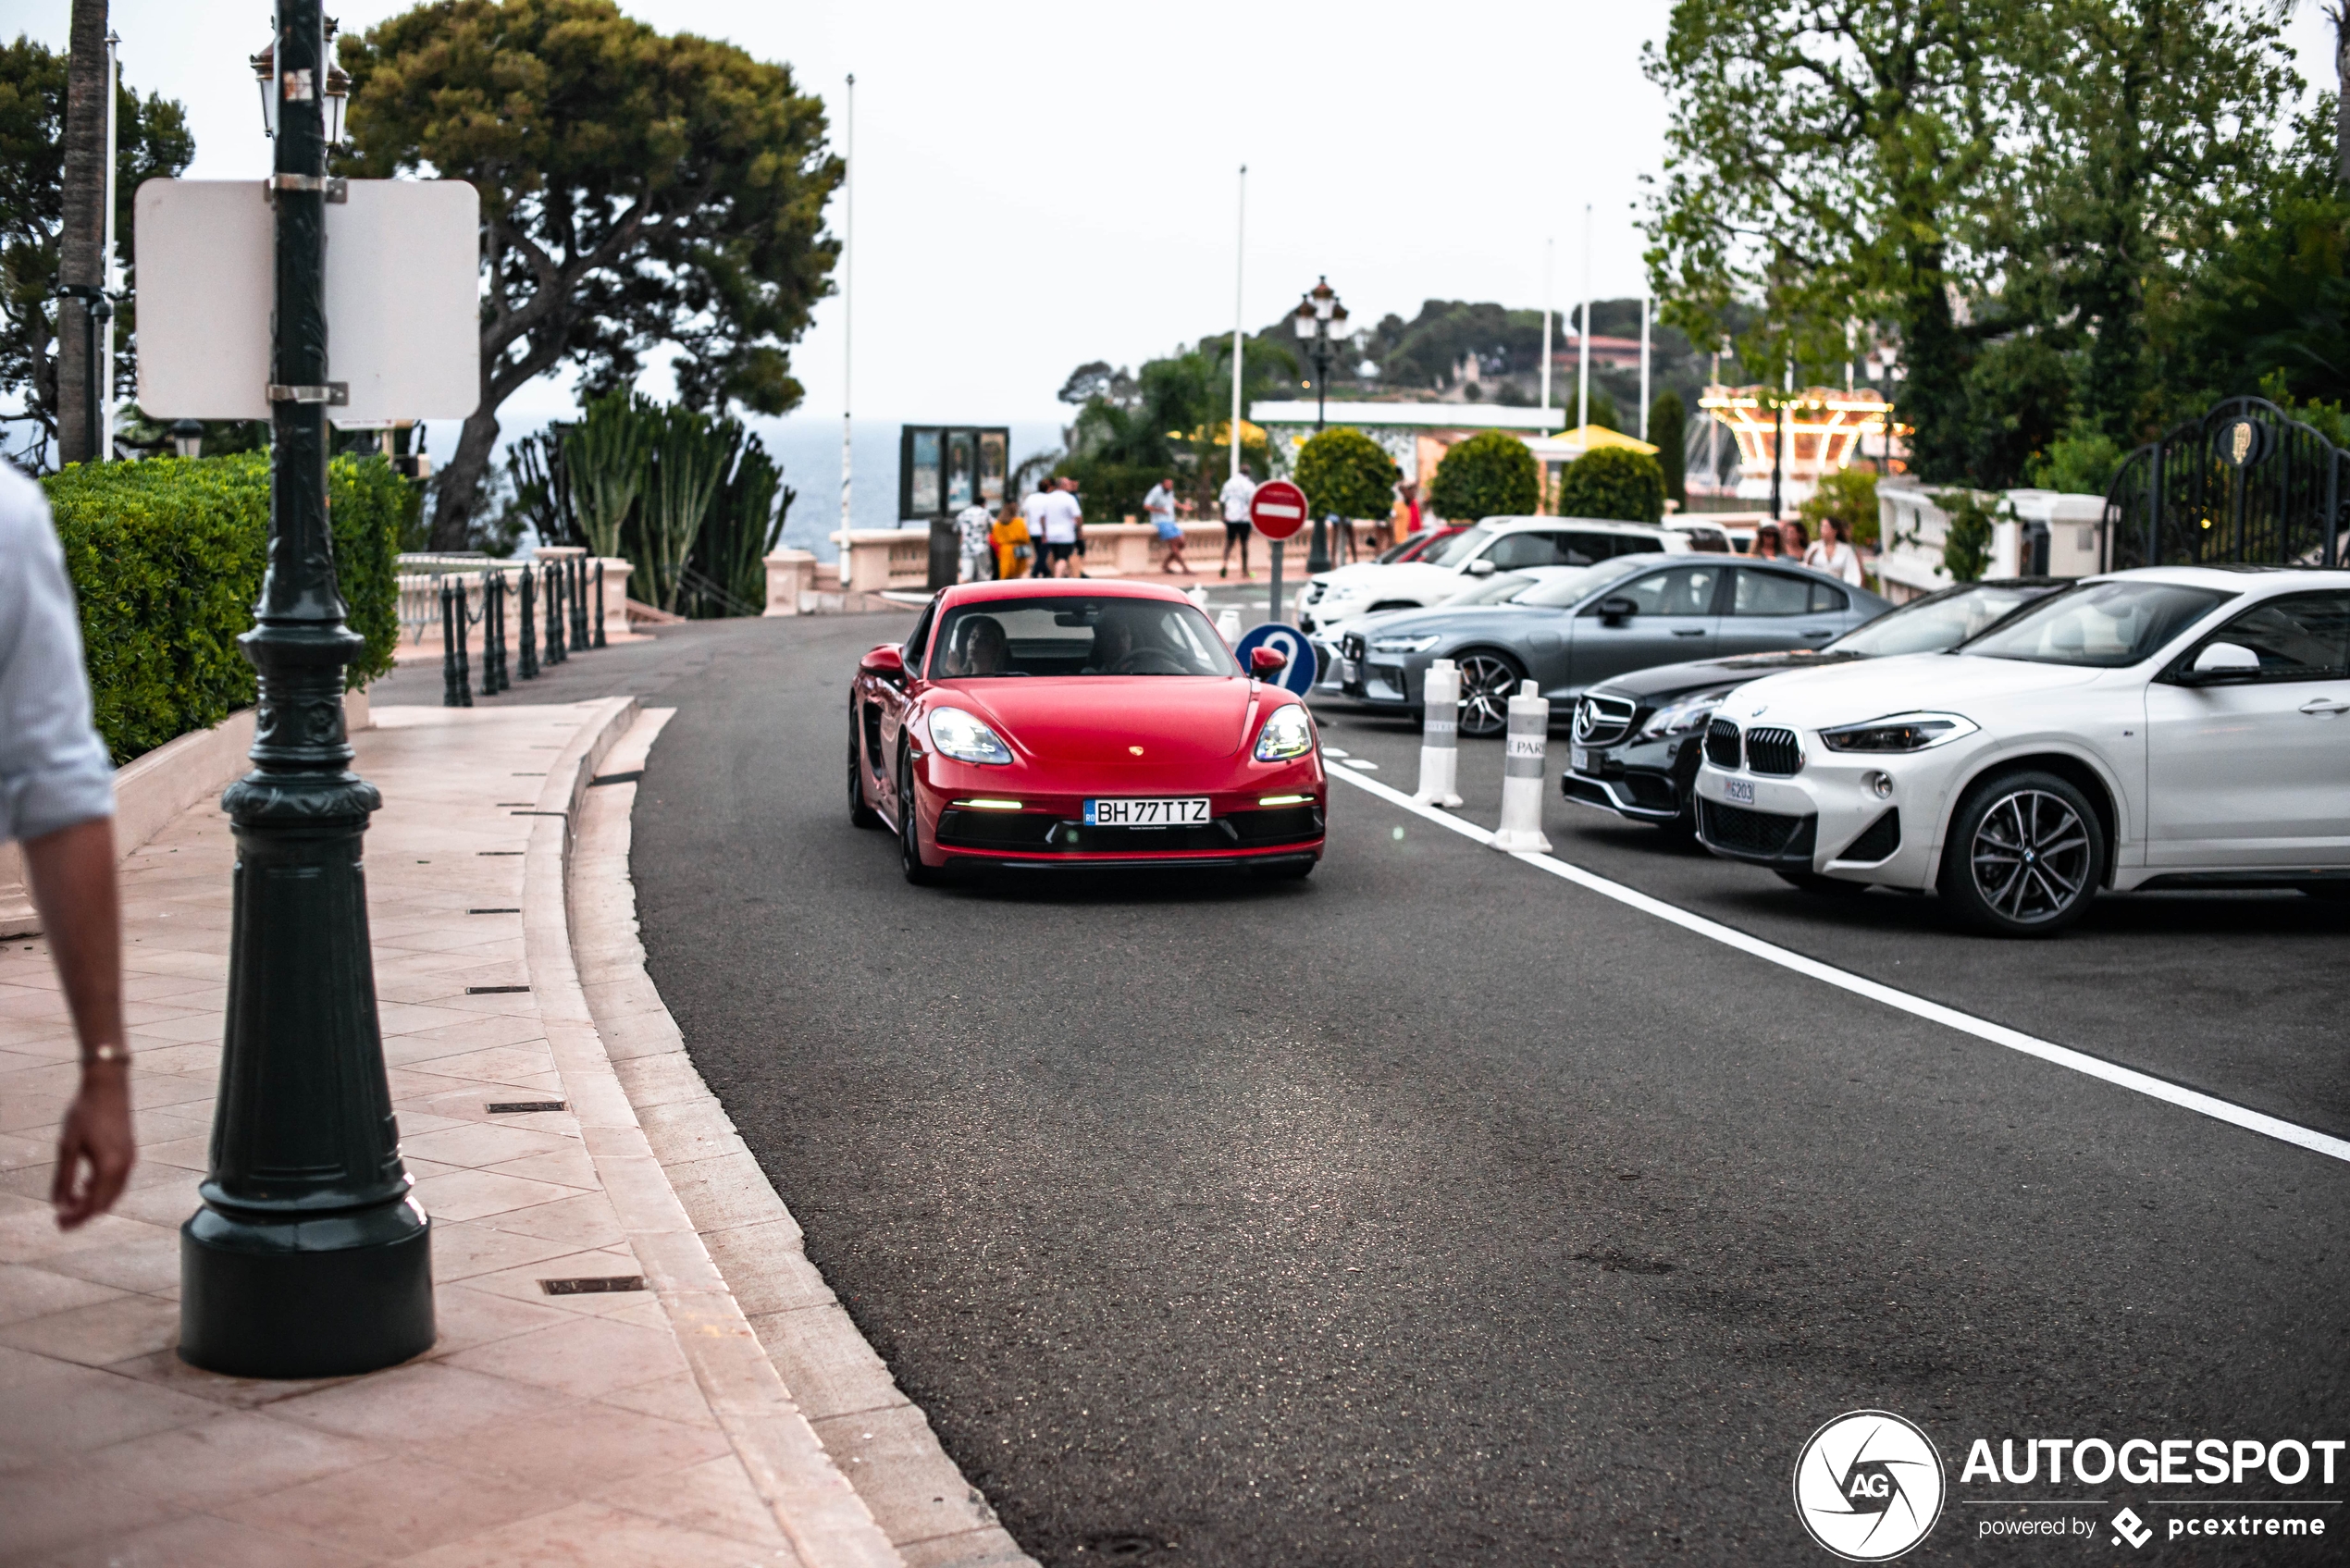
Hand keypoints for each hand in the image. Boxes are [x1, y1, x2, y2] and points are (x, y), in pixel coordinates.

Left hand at [52, 1059, 134, 1228]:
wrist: (108, 1086)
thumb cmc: (84, 1113)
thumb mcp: (67, 1146)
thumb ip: (63, 1177)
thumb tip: (57, 1204)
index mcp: (109, 1167)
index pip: (92, 1205)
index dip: (75, 1218)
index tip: (58, 1224)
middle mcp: (124, 1167)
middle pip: (105, 1203)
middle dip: (83, 1214)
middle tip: (62, 1220)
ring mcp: (130, 1159)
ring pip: (113, 1194)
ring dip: (93, 1202)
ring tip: (71, 1204)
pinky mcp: (130, 1152)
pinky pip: (118, 1181)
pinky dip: (102, 1190)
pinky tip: (86, 1185)